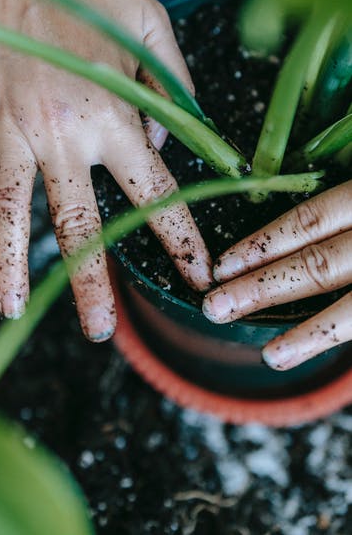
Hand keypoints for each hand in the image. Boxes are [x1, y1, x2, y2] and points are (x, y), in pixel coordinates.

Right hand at [0, 0, 211, 341]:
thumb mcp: (154, 28)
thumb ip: (175, 90)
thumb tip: (173, 146)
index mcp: (113, 114)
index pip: (156, 194)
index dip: (180, 240)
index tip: (195, 277)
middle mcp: (60, 132)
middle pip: (79, 225)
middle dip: (92, 285)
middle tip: (97, 331)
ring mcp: (6, 127)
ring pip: (8, 215)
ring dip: (10, 268)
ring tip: (13, 310)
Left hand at [202, 181, 351, 368]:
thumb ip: (335, 196)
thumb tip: (291, 205)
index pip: (310, 220)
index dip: (263, 244)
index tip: (222, 265)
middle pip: (319, 265)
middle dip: (263, 288)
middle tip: (216, 307)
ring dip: (310, 334)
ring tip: (272, 356)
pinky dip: (336, 337)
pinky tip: (312, 353)